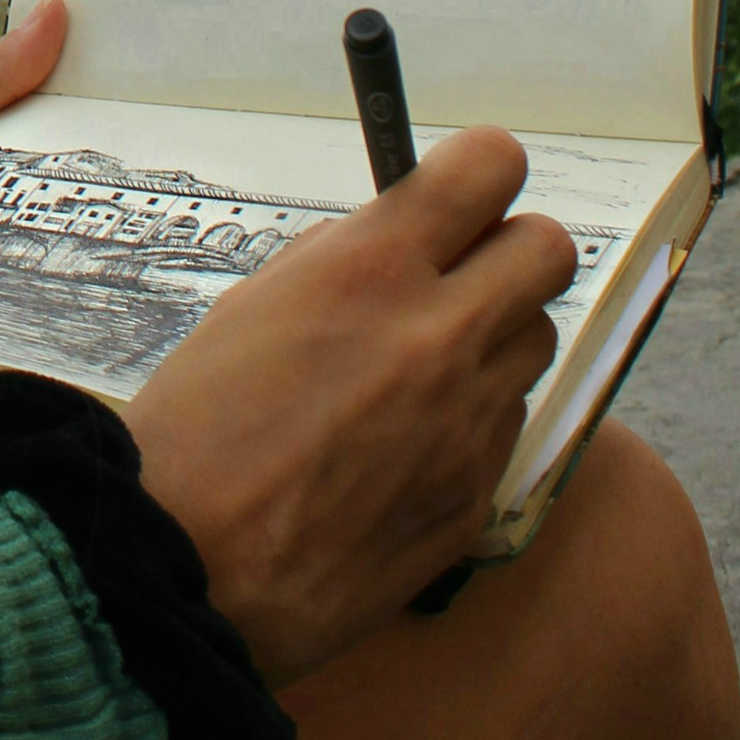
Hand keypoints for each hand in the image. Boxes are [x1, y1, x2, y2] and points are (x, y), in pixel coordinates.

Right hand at [127, 129, 575, 693]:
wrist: (190, 569)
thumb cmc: (195, 431)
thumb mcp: (249, 308)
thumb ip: (335, 264)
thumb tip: (389, 241)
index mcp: (371, 271)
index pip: (490, 169)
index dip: (478, 172)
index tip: (460, 190)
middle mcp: (440, 336)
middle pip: (549, 251)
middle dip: (509, 250)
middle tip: (458, 275)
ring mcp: (470, 421)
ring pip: (535, 341)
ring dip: (493, 337)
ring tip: (420, 371)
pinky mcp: (478, 495)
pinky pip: (505, 425)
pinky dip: (470, 418)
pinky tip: (403, 445)